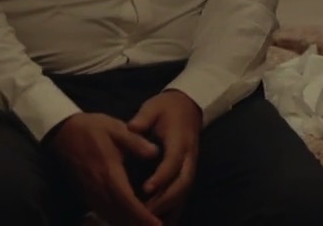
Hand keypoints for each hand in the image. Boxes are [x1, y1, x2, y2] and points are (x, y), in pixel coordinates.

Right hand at [46, 112, 163, 225]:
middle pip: (120, 215)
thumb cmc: (93, 129)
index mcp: (109, 173)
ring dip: (127, 223)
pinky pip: (102, 212)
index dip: (143, 215)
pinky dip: (116, 218)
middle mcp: (98, 188)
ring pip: (110, 216)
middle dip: (138, 224)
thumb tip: (156, 152)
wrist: (64, 132)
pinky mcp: (85, 194)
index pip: (128, 201)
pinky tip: (128, 219)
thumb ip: (136, 142)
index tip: (157, 224)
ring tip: (145, 225)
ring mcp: (90, 193)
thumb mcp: (117, 129)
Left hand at [128, 90, 202, 216]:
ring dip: (169, 208)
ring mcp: (190, 167)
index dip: (161, 176)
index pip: (173, 162)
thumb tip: (131, 126)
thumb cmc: (167, 109)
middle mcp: (189, 158)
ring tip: (149, 220)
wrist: (188, 108)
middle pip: (182, 184)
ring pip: (184, 193)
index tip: (146, 188)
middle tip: (145, 212)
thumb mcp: (154, 107)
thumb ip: (144, 118)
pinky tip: (160, 221)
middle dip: (165, 200)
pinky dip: (172, 210)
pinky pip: (183, 195)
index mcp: (180, 141)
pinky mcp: (187, 174)